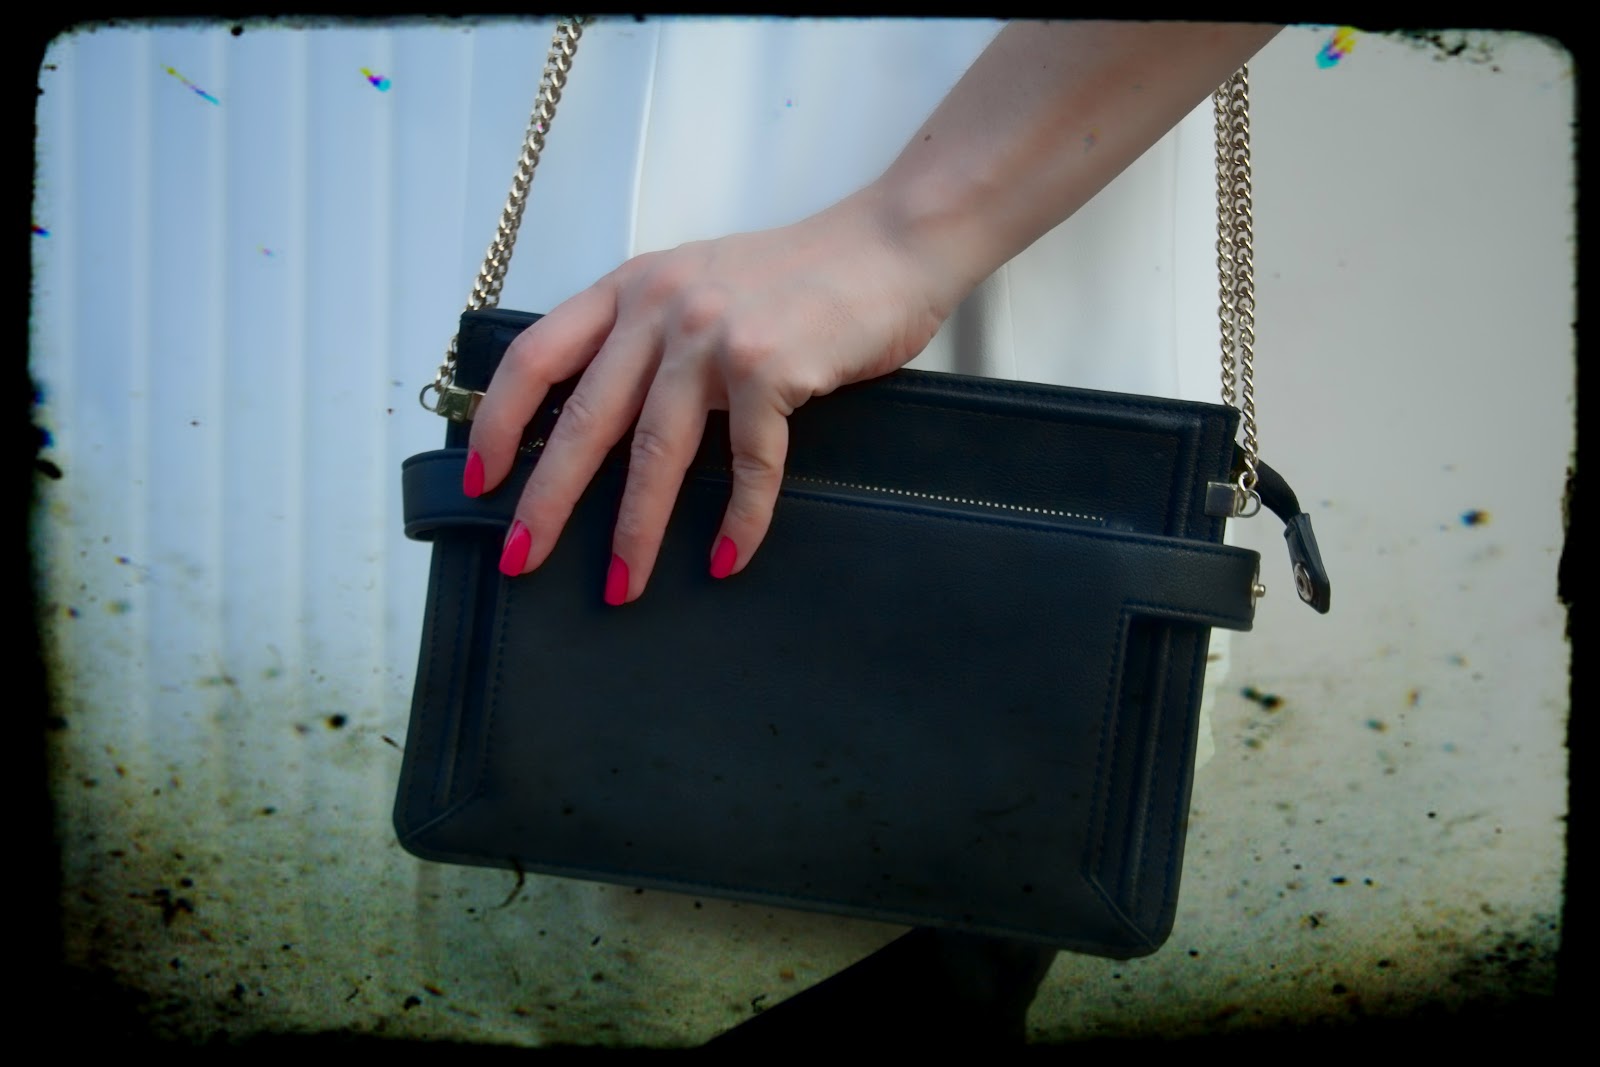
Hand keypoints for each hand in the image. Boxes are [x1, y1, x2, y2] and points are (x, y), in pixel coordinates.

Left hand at [465, 192, 950, 603]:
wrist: (890, 246)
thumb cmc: (798, 277)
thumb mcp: (699, 285)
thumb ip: (650, 337)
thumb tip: (603, 425)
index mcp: (631, 288)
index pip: (537, 355)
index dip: (500, 420)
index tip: (482, 478)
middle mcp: (663, 307)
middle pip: (586, 418)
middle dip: (548, 499)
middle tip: (522, 557)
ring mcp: (716, 336)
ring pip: (658, 450)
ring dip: (636, 528)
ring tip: (622, 584)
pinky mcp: (772, 366)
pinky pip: (749, 462)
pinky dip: (741, 518)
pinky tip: (729, 556)